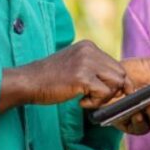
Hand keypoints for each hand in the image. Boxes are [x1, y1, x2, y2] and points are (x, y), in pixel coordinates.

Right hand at [0, 41, 131, 112]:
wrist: (28, 82)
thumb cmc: (50, 78)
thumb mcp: (75, 65)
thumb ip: (94, 69)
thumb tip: (121, 83)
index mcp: (89, 46)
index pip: (116, 65)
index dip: (116, 82)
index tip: (111, 94)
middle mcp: (90, 51)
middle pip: (120, 74)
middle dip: (113, 90)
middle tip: (95, 98)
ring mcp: (86, 63)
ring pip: (116, 83)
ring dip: (104, 97)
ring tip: (86, 99)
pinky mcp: (82, 77)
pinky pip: (104, 93)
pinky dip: (94, 102)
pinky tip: (80, 101)